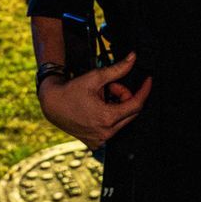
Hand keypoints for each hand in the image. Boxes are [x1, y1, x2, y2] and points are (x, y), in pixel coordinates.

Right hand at [38, 53, 152, 149]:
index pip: (136, 105)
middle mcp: (105, 133)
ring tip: (101, 97)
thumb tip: (133, 58)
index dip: (144, 91)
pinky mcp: (96, 143)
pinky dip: (110, 116)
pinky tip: (97, 108)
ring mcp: (100, 140)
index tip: (148, 81)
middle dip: (124, 96)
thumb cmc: (71, 90)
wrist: (52, 104)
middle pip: (129, 112)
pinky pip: (112, 128)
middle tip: (110, 86)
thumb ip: (118, 69)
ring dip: (116, 106)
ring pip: (121, 120)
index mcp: (106, 118)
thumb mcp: (96, 77)